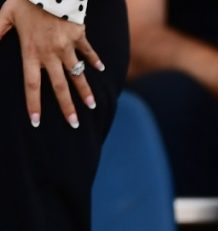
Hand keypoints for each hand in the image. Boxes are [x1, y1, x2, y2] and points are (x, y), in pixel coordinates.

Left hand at [0, 0, 104, 127]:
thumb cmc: (25, 0)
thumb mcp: (5, 14)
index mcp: (31, 52)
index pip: (31, 85)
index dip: (33, 104)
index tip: (36, 122)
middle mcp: (51, 54)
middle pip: (59, 86)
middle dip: (67, 107)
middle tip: (74, 124)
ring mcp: (67, 46)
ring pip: (77, 74)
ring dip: (85, 91)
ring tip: (92, 106)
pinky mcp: (79, 35)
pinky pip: (88, 51)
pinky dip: (94, 60)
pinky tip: (101, 69)